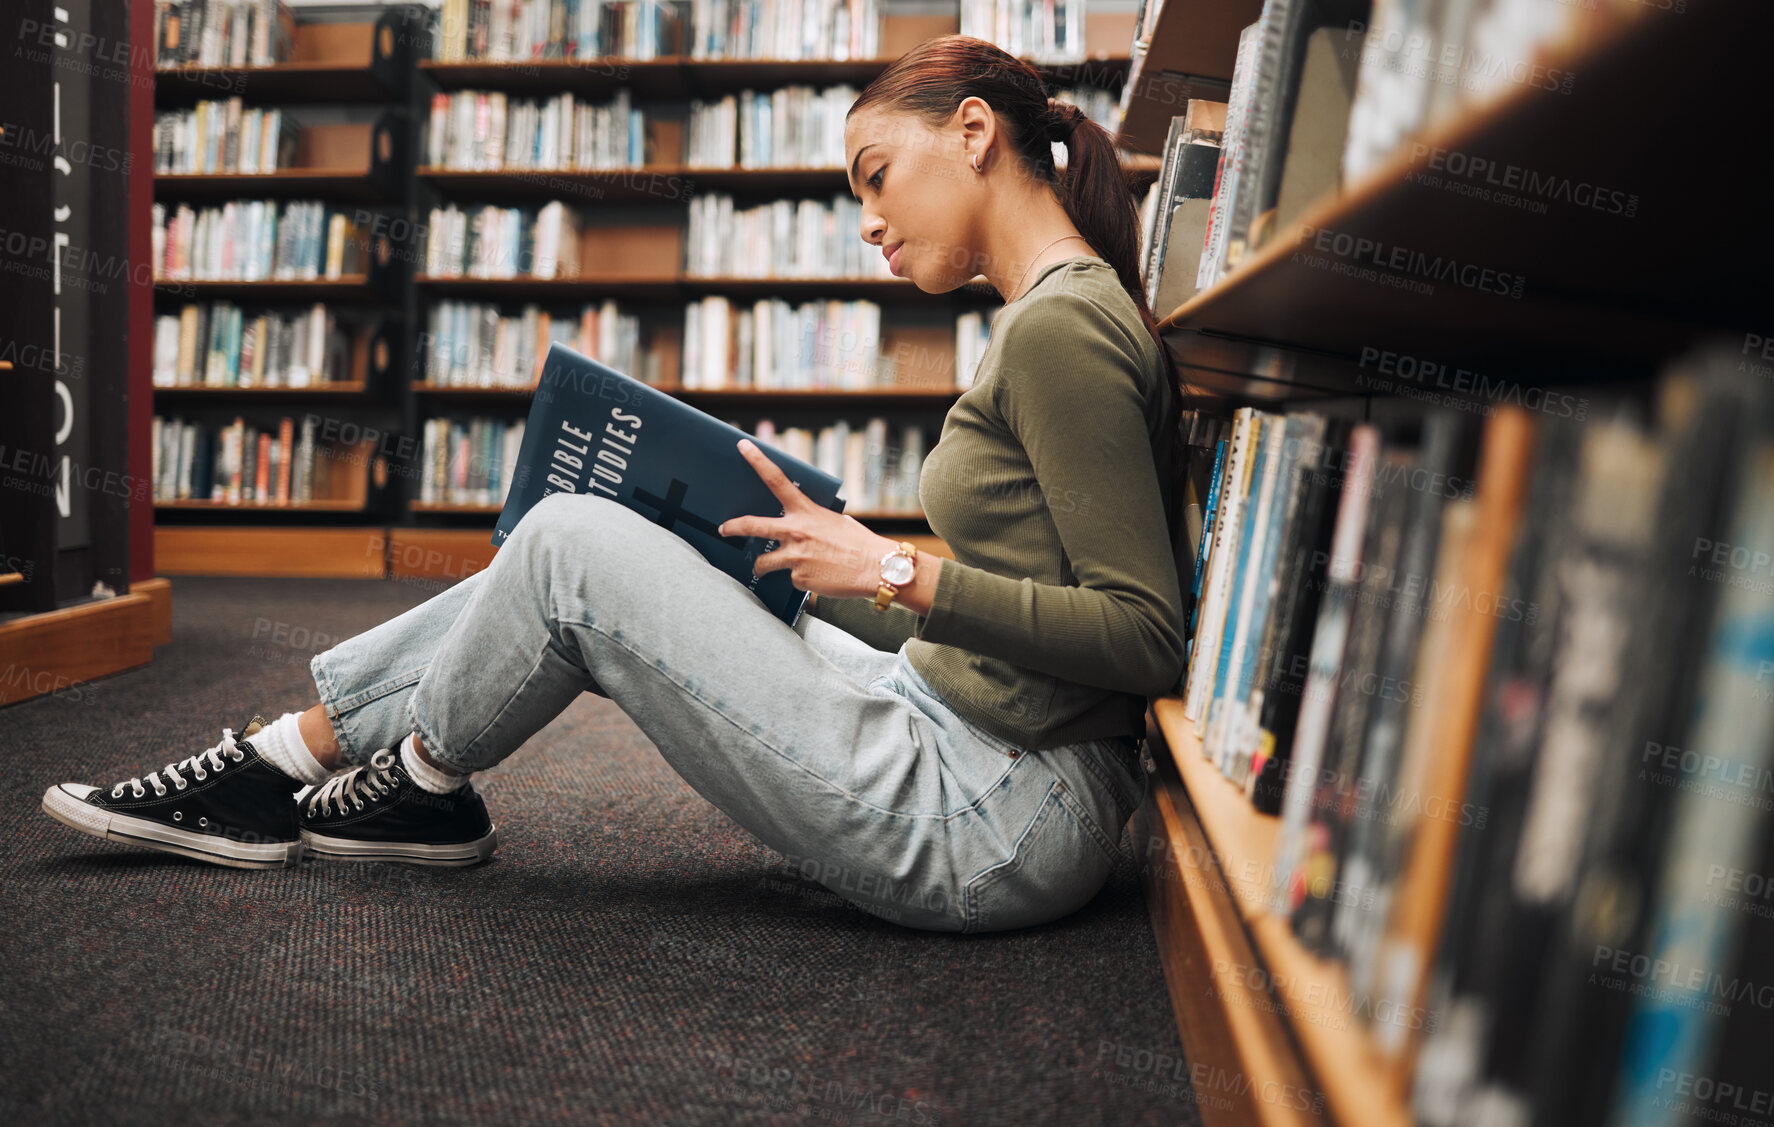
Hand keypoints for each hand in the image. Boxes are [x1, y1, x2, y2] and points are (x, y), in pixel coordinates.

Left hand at [717, 438, 896, 599]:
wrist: (875, 568)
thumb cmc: (859, 544)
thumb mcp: (835, 521)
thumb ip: (813, 521)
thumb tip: (802, 527)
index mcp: (806, 511)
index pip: (776, 480)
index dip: (757, 461)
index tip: (743, 447)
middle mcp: (795, 531)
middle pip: (753, 525)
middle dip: (733, 527)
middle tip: (724, 529)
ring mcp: (794, 556)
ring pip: (764, 563)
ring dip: (761, 567)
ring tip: (762, 569)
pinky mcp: (798, 578)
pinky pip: (791, 578)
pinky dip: (800, 578)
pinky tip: (816, 576)